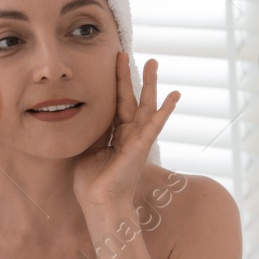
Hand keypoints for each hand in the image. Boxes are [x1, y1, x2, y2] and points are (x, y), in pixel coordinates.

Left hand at [73, 52, 179, 212]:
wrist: (99, 203)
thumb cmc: (93, 182)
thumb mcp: (88, 149)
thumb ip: (93, 131)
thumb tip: (84, 114)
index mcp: (117, 135)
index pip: (117, 104)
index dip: (116, 84)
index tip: (115, 63)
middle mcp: (130, 135)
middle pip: (133, 99)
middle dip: (133, 77)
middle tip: (134, 55)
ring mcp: (137, 140)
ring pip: (146, 106)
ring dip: (150, 84)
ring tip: (154, 63)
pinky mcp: (140, 147)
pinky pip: (154, 125)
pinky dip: (165, 110)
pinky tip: (174, 96)